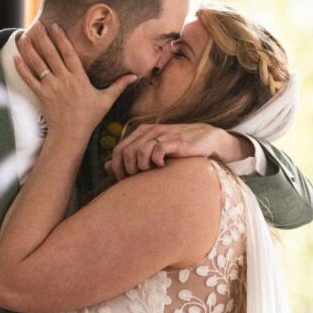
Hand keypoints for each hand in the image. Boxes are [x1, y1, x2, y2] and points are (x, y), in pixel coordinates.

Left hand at [15, 22, 136, 139]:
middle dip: (42, 38)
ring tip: (23, 36)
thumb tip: (134, 76)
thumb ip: (119, 85)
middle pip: (51, 55)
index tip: (55, 26)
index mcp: (79, 78)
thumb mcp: (106, 100)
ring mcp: (50, 87)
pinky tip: (16, 58)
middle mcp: (63, 80)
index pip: (68, 54)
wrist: (71, 134)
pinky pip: (29, 80)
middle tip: (36, 25)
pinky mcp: (41, 95)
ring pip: (38, 65)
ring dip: (30, 49)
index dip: (61, 38)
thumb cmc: (89, 117)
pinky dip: (22, 69)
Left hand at [105, 123, 251, 180]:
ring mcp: (162, 135)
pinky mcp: (175, 141)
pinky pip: (157, 151)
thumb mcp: (151, 150)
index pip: (118, 150)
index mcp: (141, 132)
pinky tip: (162, 166)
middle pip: (125, 153)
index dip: (117, 168)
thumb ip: (130, 156)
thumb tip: (106, 166)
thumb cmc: (178, 148)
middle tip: (137, 180)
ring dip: (141, 167)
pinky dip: (156, 162)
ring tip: (150, 172)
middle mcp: (149, 131)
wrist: (206, 139)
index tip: (124, 181)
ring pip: (138, 152)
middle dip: (127, 170)